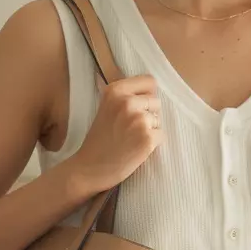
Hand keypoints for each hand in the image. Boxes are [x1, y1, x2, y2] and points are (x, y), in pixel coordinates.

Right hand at [74, 72, 163, 190]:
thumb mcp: (106, 108)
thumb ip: (124, 96)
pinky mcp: (147, 138)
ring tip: (130, 139)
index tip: (138, 107)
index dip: (147, 95)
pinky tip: (135, 149)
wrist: (89, 168)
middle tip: (130, 129)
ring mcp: (138, 120)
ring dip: (150, 130)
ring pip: (158, 119)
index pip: (149, 81)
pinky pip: (161, 135)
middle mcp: (127, 102)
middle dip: (148, 114)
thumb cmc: (99, 140)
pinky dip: (152, 144)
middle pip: (156, 101)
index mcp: (115, 90)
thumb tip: (151, 89)